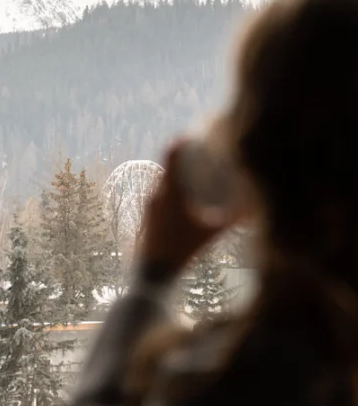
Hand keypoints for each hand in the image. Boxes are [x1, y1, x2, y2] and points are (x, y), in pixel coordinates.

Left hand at [138, 139, 236, 273]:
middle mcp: (156, 193)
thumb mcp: (213, 232)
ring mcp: (149, 204)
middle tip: (199, 153)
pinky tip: (182, 194)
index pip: (171, 155)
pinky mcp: (147, 214)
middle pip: (167, 166)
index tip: (193, 135)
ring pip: (162, 181)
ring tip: (193, 172)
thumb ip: (235, 219)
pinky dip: (170, 189)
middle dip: (183, 158)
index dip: (181, 142)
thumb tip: (258, 207)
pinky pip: (158, 193)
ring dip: (175, 174)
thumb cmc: (185, 248)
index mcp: (170, 191)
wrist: (155, 270)